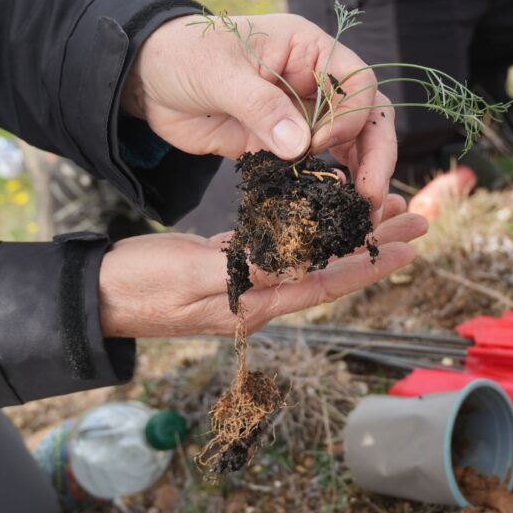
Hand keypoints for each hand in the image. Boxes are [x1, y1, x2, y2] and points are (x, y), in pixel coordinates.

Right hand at [98, 195, 424, 337]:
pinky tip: (319, 214)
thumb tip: (300, 266)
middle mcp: (259, 298)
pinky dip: (307, 231)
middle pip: (327, 269)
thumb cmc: (139, 286)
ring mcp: (244, 283)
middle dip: (371, 244)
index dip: (369, 264)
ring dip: (344, 234)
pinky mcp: (227, 266)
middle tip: (414, 217)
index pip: (325, 282)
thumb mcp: (192, 275)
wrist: (98, 295)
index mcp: (255, 303)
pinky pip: (279, 249)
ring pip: (308, 258)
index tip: (408, 245)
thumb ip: (246, 269)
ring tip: (378, 209)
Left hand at [122, 13, 395, 217]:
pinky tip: (327, 211)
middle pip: (365, 118)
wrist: (145, 78)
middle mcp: (313, 82)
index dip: (349, 117)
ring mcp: (299, 115)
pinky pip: (313, 168)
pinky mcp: (279, 144)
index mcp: (309, 50)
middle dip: (374, 156)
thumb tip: (301, 147)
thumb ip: (260, 107)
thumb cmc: (182, 55)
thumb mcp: (218, 74)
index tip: (317, 145)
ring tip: (361, 214)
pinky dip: (323, 188)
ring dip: (358, 177)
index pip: (357, 83)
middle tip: (372, 198)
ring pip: (348, 146)